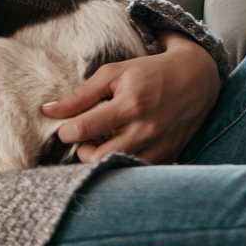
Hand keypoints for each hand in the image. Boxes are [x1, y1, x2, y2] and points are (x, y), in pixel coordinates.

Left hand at [40, 33, 221, 163]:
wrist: (197, 78)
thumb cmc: (148, 73)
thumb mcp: (113, 73)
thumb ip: (79, 94)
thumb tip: (47, 111)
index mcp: (130, 103)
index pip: (84, 128)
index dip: (66, 131)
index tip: (66, 127)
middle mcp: (146, 128)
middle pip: (98, 157)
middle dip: (81, 150)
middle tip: (82, 138)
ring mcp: (160, 146)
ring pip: (117, 169)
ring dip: (100, 160)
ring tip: (98, 144)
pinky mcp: (169, 156)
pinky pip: (137, 171)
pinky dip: (122, 165)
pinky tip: (118, 150)